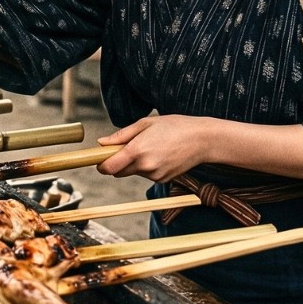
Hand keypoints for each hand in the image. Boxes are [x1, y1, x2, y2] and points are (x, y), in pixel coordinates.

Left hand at [96, 115, 210, 182]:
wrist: (203, 139)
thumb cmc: (174, 126)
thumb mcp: (145, 123)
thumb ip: (121, 135)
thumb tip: (102, 143)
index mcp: (137, 150)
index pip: (108, 167)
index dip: (100, 164)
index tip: (99, 158)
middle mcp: (145, 166)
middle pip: (118, 172)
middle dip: (117, 162)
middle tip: (127, 146)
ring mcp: (155, 175)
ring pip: (133, 172)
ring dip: (134, 163)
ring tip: (151, 146)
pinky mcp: (163, 180)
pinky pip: (147, 175)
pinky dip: (147, 167)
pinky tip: (160, 154)